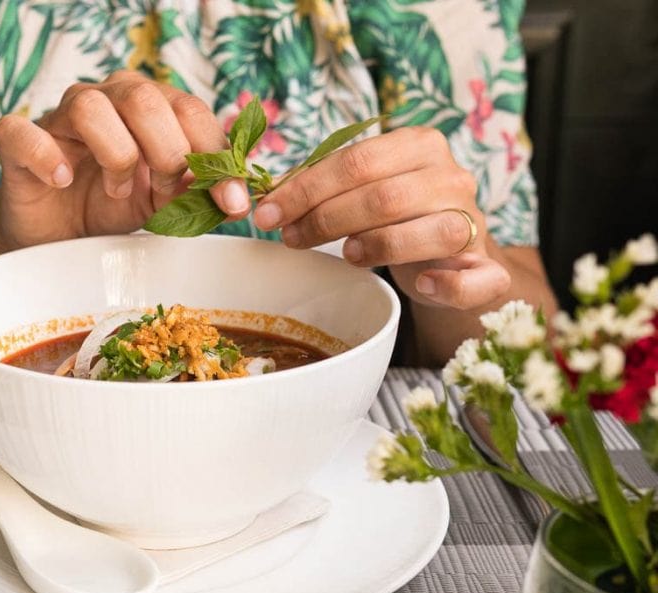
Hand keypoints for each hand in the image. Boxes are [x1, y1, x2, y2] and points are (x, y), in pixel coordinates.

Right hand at [0, 71, 249, 248]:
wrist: (55, 236)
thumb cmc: (110, 206)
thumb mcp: (166, 202)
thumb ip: (198, 190)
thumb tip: (237, 193)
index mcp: (149, 105)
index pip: (190, 109)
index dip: (215, 155)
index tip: (230, 202)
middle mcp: (107, 98)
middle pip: (145, 100)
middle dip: (169, 154)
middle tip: (167, 195)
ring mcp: (60, 117)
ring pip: (91, 108)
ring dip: (117, 157)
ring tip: (118, 191)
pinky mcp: (18, 142)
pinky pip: (24, 133)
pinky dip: (48, 158)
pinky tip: (62, 181)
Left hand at [253, 126, 510, 309]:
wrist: (449, 257)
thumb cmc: (394, 219)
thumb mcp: (359, 192)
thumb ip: (322, 188)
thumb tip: (266, 199)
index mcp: (420, 146)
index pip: (356, 161)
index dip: (306, 189)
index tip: (266, 214)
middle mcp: (452, 177)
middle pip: (383, 196)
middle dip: (326, 220)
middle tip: (290, 239)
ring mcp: (474, 222)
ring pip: (430, 230)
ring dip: (379, 246)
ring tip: (346, 255)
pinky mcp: (488, 268)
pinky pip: (474, 278)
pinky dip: (445, 284)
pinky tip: (419, 284)